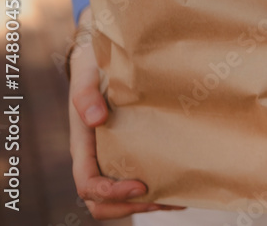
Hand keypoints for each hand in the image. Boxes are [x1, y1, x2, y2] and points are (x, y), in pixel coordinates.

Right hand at [68, 8, 185, 219]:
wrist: (102, 57)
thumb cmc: (93, 67)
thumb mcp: (86, 75)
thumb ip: (84, 94)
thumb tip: (95, 119)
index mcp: (83, 145)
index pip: (88, 185)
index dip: (111, 193)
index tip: (140, 185)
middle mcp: (97, 158)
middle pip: (101, 204)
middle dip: (130, 208)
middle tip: (163, 199)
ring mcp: (113, 157)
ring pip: (121, 199)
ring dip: (147, 203)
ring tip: (179, 197)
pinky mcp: (131, 151)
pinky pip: (138, 181)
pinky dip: (158, 189)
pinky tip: (183, 185)